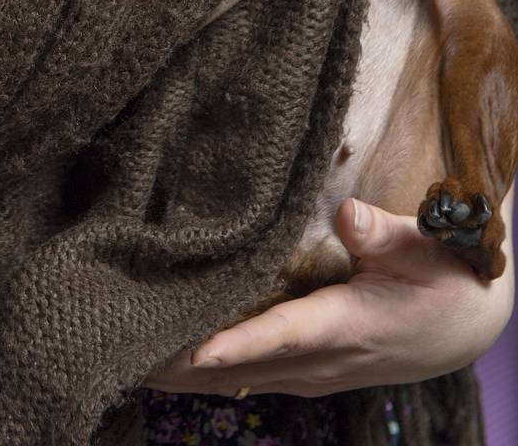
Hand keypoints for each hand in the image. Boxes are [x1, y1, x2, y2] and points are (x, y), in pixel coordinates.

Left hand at [140, 190, 514, 398]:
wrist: (465, 327)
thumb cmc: (442, 277)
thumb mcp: (421, 248)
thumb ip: (382, 233)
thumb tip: (349, 213)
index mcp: (345, 323)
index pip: (280, 335)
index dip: (234, 344)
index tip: (191, 348)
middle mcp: (323, 358)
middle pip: (242, 365)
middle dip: (184, 362)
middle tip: (124, 350)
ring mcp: (315, 372)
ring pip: (241, 378)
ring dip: (189, 373)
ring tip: (132, 361)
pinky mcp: (312, 372)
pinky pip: (252, 378)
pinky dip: (212, 375)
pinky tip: (176, 370)